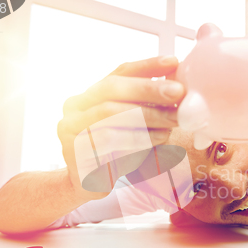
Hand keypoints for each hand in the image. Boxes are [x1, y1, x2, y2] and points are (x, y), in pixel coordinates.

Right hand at [58, 56, 184, 200]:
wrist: (86, 186)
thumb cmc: (115, 153)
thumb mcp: (129, 125)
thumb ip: (143, 105)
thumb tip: (176, 86)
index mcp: (88, 94)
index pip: (118, 72)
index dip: (147, 65)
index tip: (173, 62)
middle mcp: (74, 108)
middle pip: (112, 89)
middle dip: (148, 88)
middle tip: (178, 92)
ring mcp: (70, 129)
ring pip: (110, 113)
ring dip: (148, 115)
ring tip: (173, 120)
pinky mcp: (75, 152)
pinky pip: (109, 140)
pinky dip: (138, 137)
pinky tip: (159, 139)